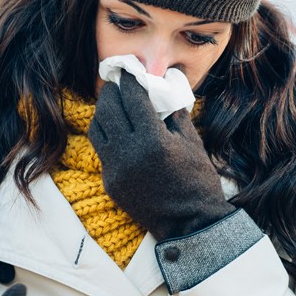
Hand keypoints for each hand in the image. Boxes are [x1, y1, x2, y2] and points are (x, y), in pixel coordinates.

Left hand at [89, 72, 233, 240]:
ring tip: (113, 104)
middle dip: (112, 91)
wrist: (191, 224)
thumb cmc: (198, 180)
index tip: (132, 71)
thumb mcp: (192, 142)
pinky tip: (118, 130)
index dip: (131, 81)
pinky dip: (108, 135)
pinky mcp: (110, 183)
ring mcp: (116, 170)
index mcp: (153, 140)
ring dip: (104, 112)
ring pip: (97, 128)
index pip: (133, 98)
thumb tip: (165, 88)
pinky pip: (102, 151)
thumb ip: (174, 113)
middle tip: (118, 83)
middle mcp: (129, 153)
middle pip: (108, 109)